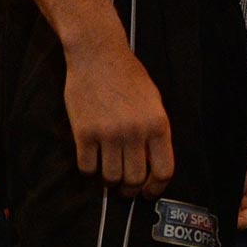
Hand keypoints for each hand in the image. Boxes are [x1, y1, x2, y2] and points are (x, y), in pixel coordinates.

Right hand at [64, 39, 173, 197]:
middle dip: (130, 189)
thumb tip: (152, 166)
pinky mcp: (84, 133)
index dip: (156, 188)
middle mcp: (135, 132)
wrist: (98, 54)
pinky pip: (87, 168)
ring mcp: (108, 134)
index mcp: (157, 124)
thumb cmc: (129, 76)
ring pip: (110, 178)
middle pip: (134, 179)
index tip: (147, 192)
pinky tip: (92, 159)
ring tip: (108, 172)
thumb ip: (155, 132)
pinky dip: (90, 170)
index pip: (163, 171)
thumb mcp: (153, 101)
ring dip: (109, 180)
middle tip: (125, 187)